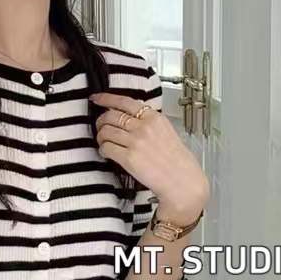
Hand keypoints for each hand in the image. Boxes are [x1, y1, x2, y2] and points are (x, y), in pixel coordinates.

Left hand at [90, 92, 208, 220]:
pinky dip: (103, 150)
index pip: (125, 101)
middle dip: (101, 121)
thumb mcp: (167, 131)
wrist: (182, 181)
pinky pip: (106, 148)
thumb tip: (129, 117)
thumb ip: (149, 122)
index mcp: (154, 117)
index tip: (98, 98)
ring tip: (104, 141)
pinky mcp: (128, 158)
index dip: (106, 98)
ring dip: (101, 137)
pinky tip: (107, 153)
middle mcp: (144, 127)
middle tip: (100, 125)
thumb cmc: (177, 161)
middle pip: (111, 116)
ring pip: (106, 131)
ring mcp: (135, 142)